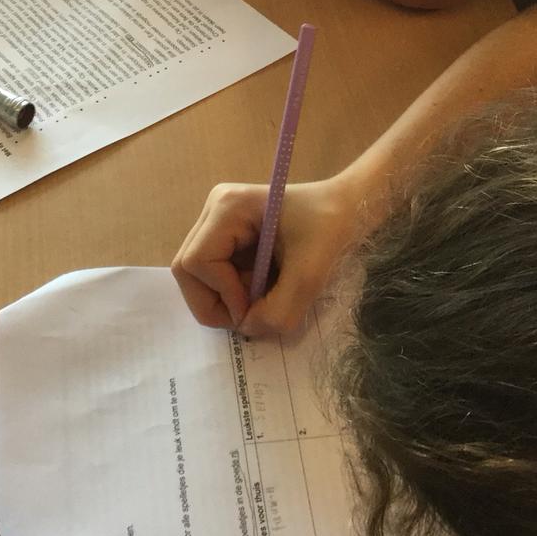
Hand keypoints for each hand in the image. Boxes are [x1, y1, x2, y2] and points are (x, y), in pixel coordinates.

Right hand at [172, 177, 370, 336]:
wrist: (348, 208)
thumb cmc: (332, 230)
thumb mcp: (310, 275)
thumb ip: (278, 311)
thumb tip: (247, 328)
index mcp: (228, 207)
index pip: (196, 262)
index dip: (222, 294)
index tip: (255, 306)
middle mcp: (214, 210)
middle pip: (188, 270)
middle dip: (217, 301)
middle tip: (253, 313)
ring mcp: (217, 222)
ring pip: (198, 276)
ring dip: (227, 297)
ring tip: (264, 294)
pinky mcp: (226, 235)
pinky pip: (214, 274)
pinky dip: (235, 291)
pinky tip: (264, 284)